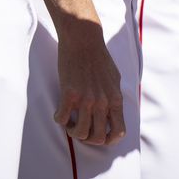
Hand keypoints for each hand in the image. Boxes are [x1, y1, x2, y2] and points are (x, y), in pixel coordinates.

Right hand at [54, 22, 125, 146]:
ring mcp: (86, 99)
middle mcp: (103, 102)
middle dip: (88, 138)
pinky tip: (60, 112)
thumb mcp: (115, 78)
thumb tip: (113, 111)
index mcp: (115, 98)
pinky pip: (62, 120)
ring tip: (70, 122)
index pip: (119, 131)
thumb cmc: (99, 56)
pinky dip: (60, 120)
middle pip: (98, 137)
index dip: (109, 140)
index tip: (99, 135)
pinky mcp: (69, 94)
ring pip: (79, 133)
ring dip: (73, 131)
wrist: (84, 39)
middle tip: (81, 129)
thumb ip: (114, 96)